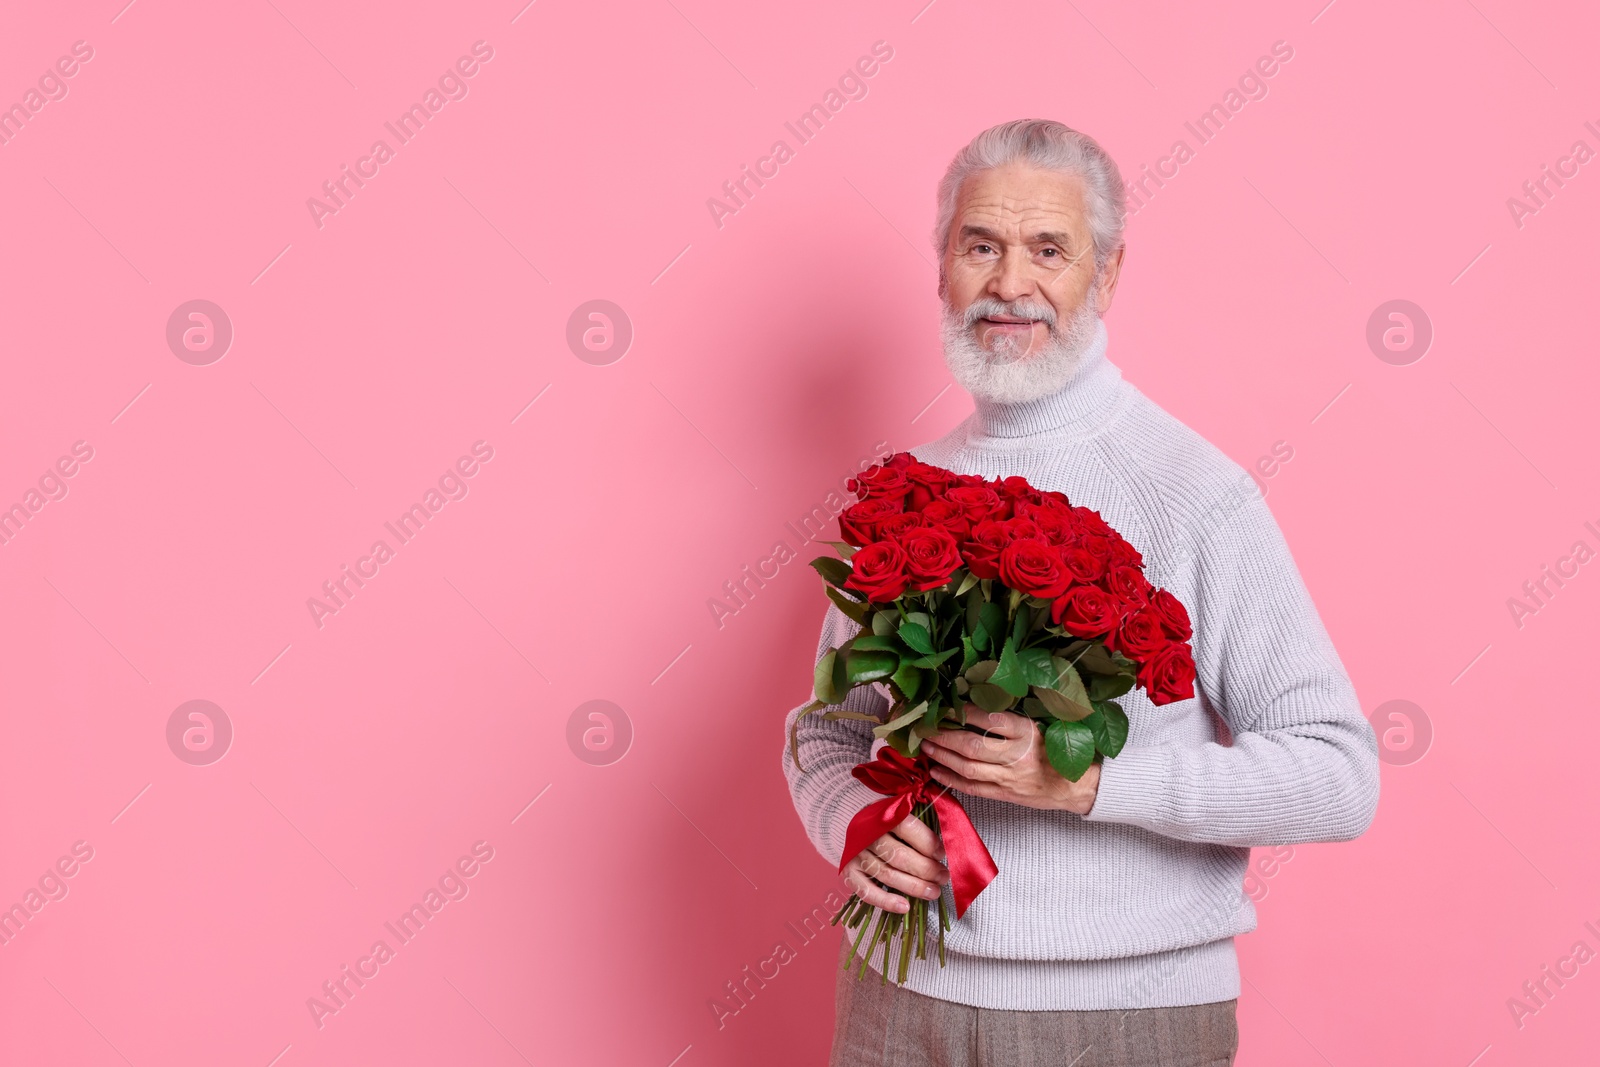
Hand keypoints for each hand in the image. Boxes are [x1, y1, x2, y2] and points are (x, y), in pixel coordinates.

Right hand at [841, 813, 949, 913]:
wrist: (857, 823)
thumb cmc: (889, 822)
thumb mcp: (904, 813)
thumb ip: (922, 826)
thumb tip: (948, 847)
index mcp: (883, 816)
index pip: (907, 829)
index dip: (928, 843)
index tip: (942, 854)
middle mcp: (867, 836)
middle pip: (899, 856)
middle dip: (925, 869)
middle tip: (943, 877)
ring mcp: (857, 855)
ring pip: (887, 875)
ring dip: (913, 887)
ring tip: (933, 892)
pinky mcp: (849, 873)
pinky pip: (866, 892)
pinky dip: (885, 901)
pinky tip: (904, 907)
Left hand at [921, 708, 1100, 814]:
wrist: (1076, 786)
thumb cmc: (1055, 751)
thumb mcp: (1038, 726)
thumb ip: (1009, 719)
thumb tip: (972, 703)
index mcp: (1027, 732)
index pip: (991, 719)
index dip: (965, 712)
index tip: (947, 705)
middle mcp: (1017, 755)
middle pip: (972, 745)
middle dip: (944, 736)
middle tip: (926, 727)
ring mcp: (1010, 777)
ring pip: (968, 767)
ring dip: (942, 756)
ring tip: (926, 746)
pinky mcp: (1005, 794)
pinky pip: (972, 787)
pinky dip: (951, 779)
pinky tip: (936, 770)